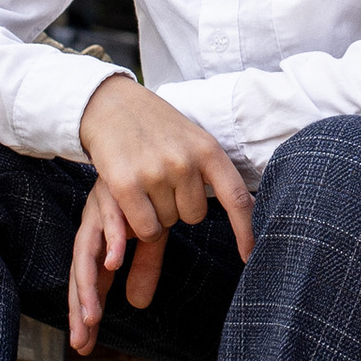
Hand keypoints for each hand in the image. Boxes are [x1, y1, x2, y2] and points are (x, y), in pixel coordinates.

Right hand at [68, 70, 254, 350]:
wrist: (111, 105)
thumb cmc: (158, 127)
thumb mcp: (194, 139)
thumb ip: (214, 171)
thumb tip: (248, 208)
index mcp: (207, 149)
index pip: (236, 198)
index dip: (246, 230)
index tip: (250, 255)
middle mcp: (184, 161)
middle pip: (194, 216)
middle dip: (179, 206)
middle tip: (162, 180)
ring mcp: (155, 172)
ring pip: (167, 224)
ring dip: (155, 212)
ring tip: (144, 179)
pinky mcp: (125, 184)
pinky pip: (145, 228)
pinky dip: (138, 224)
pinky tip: (131, 197)